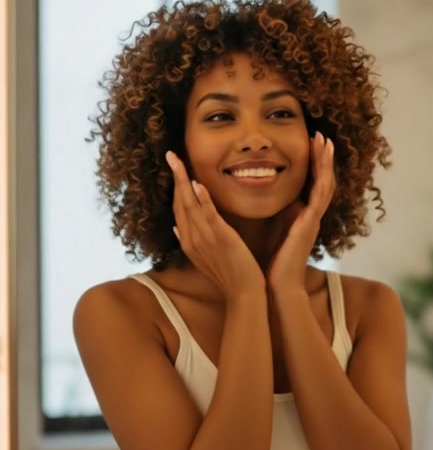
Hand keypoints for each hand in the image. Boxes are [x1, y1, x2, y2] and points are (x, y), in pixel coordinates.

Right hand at [166, 151, 264, 299]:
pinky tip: (198, 184)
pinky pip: (209, 216)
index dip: (175, 187)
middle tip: (171, 155)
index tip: (174, 167)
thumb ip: (191, 241)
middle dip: (175, 177)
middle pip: (179, 202)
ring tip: (178, 161)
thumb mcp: (205, 258)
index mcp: (188, 242)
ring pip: (190, 205)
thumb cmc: (228, 276)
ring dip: (183, 181)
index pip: (178, 208)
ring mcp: (205, 239)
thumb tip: (176, 228)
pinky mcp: (222, 239)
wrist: (244, 294)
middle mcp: (192, 239)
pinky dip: (203, 200)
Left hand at [267, 133, 335, 294]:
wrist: (278, 285)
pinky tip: (323, 158)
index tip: (310, 144)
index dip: (314, 165)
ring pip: (325, 183)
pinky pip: (320, 194)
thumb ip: (280, 215)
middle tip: (321, 135)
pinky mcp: (311, 222)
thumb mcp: (275, 231)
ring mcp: (314, 219)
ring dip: (326, 161)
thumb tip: (278, 200)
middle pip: (322, 180)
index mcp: (303, 217)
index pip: (312, 185)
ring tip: (325, 140)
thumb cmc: (274, 263)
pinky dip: (323, 174)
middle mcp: (312, 216)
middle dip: (322, 158)